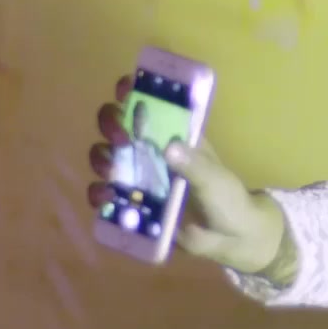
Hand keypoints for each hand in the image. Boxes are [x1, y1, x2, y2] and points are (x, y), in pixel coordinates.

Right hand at [87, 76, 285, 273]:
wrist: (229, 238)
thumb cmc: (228, 198)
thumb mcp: (215, 179)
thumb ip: (195, 165)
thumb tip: (171, 148)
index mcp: (176, 136)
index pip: (151, 104)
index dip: (133, 92)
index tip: (125, 90)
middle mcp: (153, 151)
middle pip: (118, 125)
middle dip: (111, 124)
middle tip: (121, 138)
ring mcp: (141, 177)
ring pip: (106, 156)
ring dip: (101, 158)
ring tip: (111, 170)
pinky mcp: (133, 205)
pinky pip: (106, 195)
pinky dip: (99, 194)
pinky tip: (105, 198)